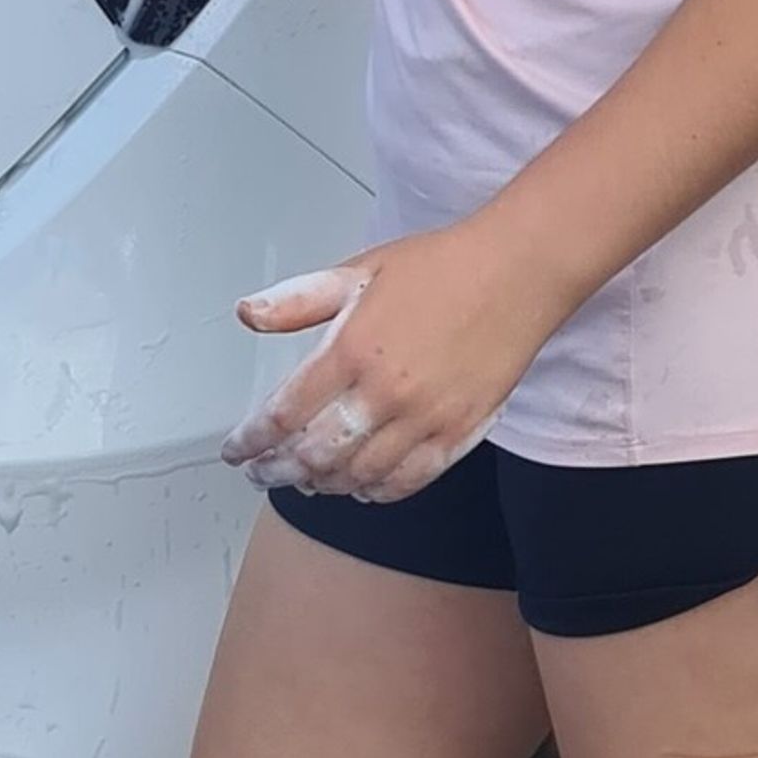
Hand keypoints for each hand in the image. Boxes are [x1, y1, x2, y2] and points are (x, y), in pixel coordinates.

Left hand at [220, 222, 566, 503]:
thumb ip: (301, 299)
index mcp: (353, 349)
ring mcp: (425, 416)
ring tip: (306, 480)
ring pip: (356, 475)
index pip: (282, 415)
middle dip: (275, 471)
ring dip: (321, 484)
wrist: (520, 269)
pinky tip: (362, 486)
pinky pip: (408, 481)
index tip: (237, 450)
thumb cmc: (447, 265)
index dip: (250, 442)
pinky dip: (376, 492)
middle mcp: (385, 391)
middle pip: (312, 455)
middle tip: (261, 473)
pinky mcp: (460, 430)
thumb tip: (249, 313)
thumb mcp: (364, 269)